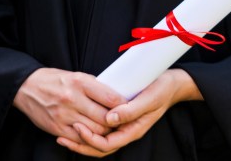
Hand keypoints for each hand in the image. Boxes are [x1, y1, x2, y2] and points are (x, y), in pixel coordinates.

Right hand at [14, 68, 123, 145]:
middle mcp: (72, 98)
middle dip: (116, 122)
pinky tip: (92, 134)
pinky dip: (90, 139)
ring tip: (107, 128)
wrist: (24, 87)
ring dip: (105, 132)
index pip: (111, 98)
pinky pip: (81, 140)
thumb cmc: (52, 80)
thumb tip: (116, 98)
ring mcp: (64, 115)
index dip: (124, 106)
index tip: (129, 108)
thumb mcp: (74, 75)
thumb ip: (94, 87)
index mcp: (78, 82)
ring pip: (96, 132)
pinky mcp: (57, 128)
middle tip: (120, 122)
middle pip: (105, 119)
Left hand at [58, 69, 201, 156]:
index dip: (91, 140)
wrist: (169, 84)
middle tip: (61, 137)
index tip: (77, 128)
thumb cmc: (160, 90)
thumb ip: (130, 110)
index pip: (108, 144)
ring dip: (80, 140)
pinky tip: (72, 123)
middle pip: (100, 147)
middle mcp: (125, 130)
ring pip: (98, 140)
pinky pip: (99, 128)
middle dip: (80, 145)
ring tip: (61, 135)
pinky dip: (86, 129)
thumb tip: (110, 119)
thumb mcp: (148, 99)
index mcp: (133, 130)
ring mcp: (121, 125)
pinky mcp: (116, 116)